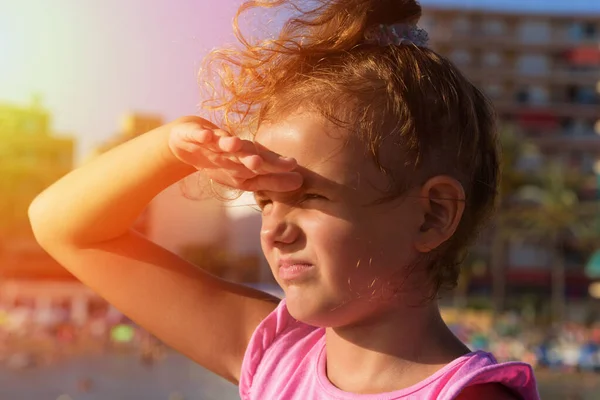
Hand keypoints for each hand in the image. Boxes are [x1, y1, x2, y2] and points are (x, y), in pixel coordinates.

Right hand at [168, 117, 302, 192]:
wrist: (188, 140)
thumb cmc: (222, 159)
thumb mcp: (243, 175)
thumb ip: (269, 180)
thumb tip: (299, 183)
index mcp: (245, 159)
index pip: (263, 162)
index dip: (276, 165)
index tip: (294, 166)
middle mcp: (233, 148)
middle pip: (245, 153)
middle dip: (255, 157)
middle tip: (264, 161)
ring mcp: (214, 141)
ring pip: (223, 142)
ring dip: (229, 143)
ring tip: (236, 145)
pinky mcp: (196, 134)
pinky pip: (199, 136)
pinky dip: (202, 136)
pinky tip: (207, 136)